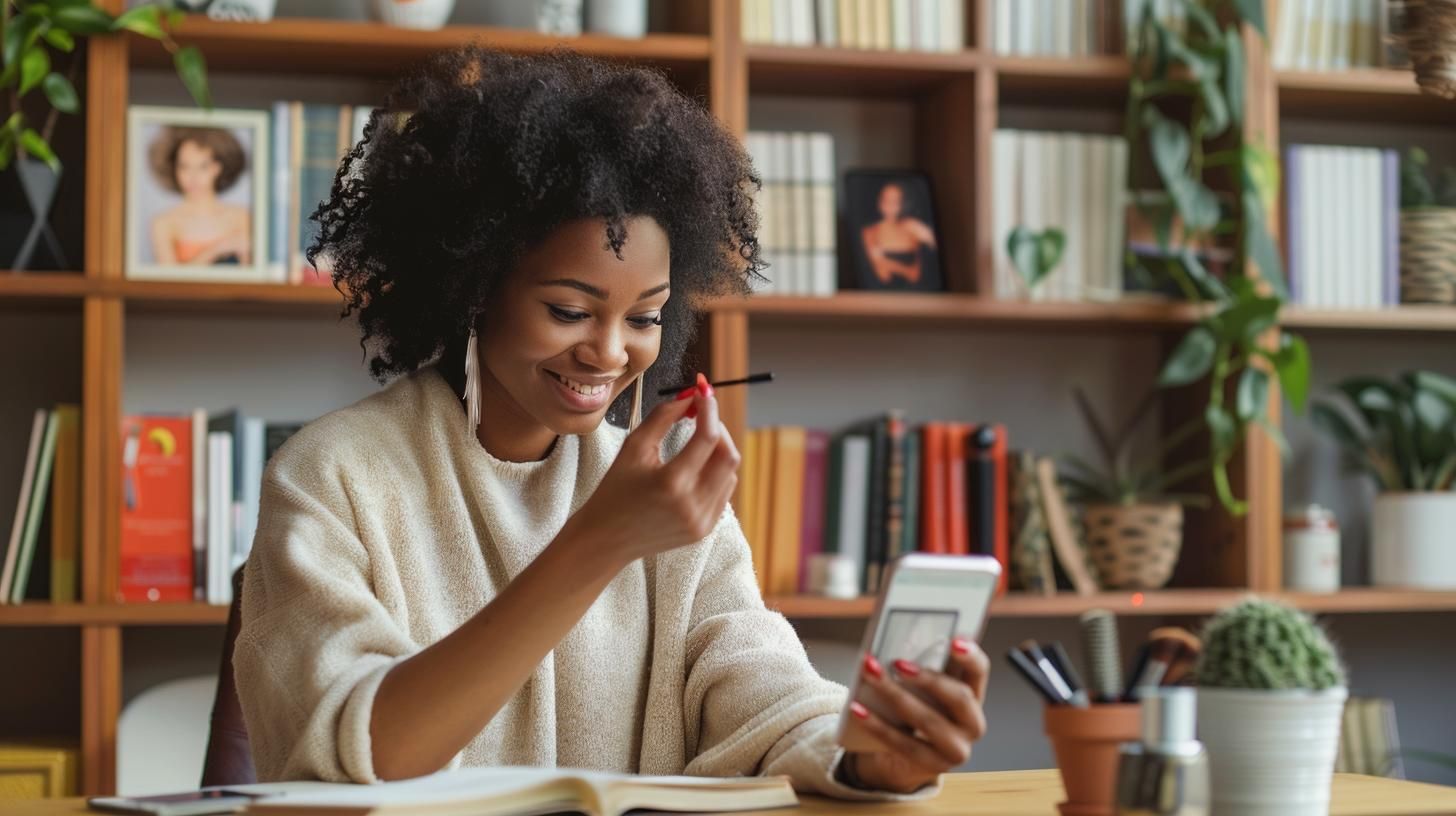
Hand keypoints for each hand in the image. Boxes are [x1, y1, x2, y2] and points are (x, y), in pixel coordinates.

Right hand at [561, 374, 739, 566]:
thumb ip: (664, 416)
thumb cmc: (615, 490)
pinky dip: (716, 474)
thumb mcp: (633, 447)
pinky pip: (724, 492)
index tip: (703, 393)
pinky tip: (696, 468)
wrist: (607, 539)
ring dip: (719, 451)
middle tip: (702, 416)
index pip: (708, 437)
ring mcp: (702, 521)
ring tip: (697, 441)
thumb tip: (691, 396)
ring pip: (730, 474)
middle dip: (719, 429)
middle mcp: (692, 505)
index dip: (709, 409)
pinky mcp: (705, 529)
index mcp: (671, 483)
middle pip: (729, 456)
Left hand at [840, 638, 990, 793]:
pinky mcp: (932, 766)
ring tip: (870, 674)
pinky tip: (857, 708)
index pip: (979, 670)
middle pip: (958, 696)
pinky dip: (877, 724)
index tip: (953, 638)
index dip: (970, 654)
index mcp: (974, 695)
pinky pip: (902, 743)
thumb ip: (922, 666)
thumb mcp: (924, 689)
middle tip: (897, 662)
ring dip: (895, 694)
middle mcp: (973, 723)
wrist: (907, 759)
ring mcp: (956, 749)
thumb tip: (895, 640)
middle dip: (927, 678)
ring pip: (928, 720)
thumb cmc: (918, 710)